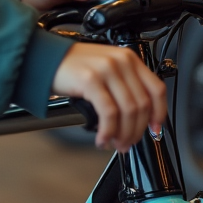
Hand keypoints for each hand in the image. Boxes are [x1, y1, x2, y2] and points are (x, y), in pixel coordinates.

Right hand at [51, 42, 165, 152]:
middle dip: (136, 131)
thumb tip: (139, 119)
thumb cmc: (73, 66)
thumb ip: (124, 86)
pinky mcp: (91, 79)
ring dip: (123, 134)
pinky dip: (108, 131)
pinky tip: (102, 138)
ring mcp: (106, 69)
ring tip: (114, 143)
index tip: (154, 130)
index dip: (159, 114)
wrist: (44, 58)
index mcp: (128, 58)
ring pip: (128, 111)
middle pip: (142, 105)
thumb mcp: (106, 69)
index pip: (156, 89)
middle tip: (127, 143)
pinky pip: (108, 113)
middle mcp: (120, 61)